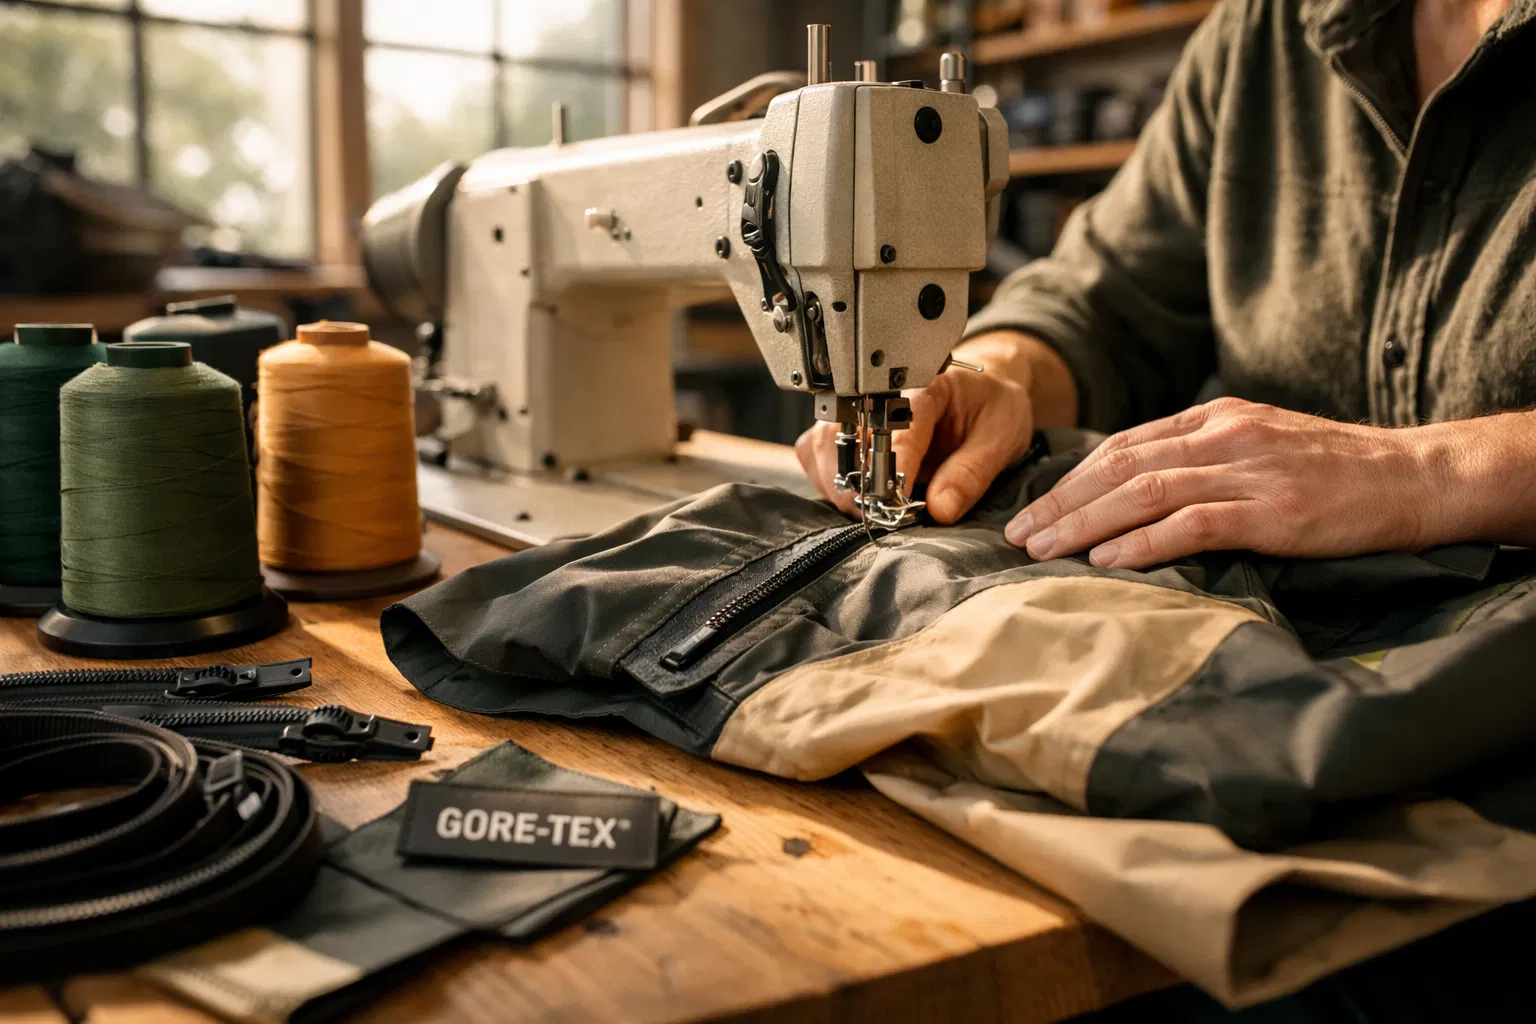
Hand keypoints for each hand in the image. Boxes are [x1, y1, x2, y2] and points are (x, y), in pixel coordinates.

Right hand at [795, 333, 1076, 522]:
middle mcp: (880, 394)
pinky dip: (824, 480)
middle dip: (855, 482)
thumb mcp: (1001, 437)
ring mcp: (857, 411)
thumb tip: (939, 509)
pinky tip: (853, 495)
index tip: (895, 501)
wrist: (984, 396)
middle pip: (841, 434)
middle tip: (879, 513)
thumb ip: (971, 473)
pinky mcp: (844, 430)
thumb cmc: (991, 410)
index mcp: (924, 386)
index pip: (893, 427)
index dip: (890, 469)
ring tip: (869, 507)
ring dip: (838, 484)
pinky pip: (812, 454)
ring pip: (819, 446)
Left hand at [1006, 397, 1446, 568]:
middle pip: (1120, 466)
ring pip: (1144, 491)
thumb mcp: (1262, 445)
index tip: (1034, 509)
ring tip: (1046, 549)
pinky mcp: (1273, 512)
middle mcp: (1224, 437)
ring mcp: (1248, 472)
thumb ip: (1204, 458)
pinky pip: (1193, 523)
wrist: (1416, 477)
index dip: (1072, 479)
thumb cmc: (1338, 471)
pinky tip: (1108, 560)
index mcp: (1217, 418)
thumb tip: (1139, 490)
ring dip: (1086, 522)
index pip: (1124, 445)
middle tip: (1020, 534)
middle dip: (1062, 502)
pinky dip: (1144, 542)